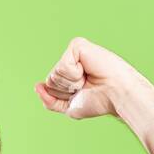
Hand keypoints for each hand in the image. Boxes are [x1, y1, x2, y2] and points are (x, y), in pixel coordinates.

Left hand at [34, 36, 148, 119]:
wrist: (116, 95)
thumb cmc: (99, 101)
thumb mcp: (70, 107)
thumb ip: (50, 101)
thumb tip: (36, 86)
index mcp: (68, 75)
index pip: (49, 87)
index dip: (64, 96)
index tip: (83, 94)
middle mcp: (69, 62)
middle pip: (49, 80)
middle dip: (66, 90)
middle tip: (85, 86)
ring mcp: (73, 53)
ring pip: (54, 74)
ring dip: (71, 83)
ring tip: (87, 78)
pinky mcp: (77, 45)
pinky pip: (62, 66)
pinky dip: (74, 74)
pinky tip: (87, 70)